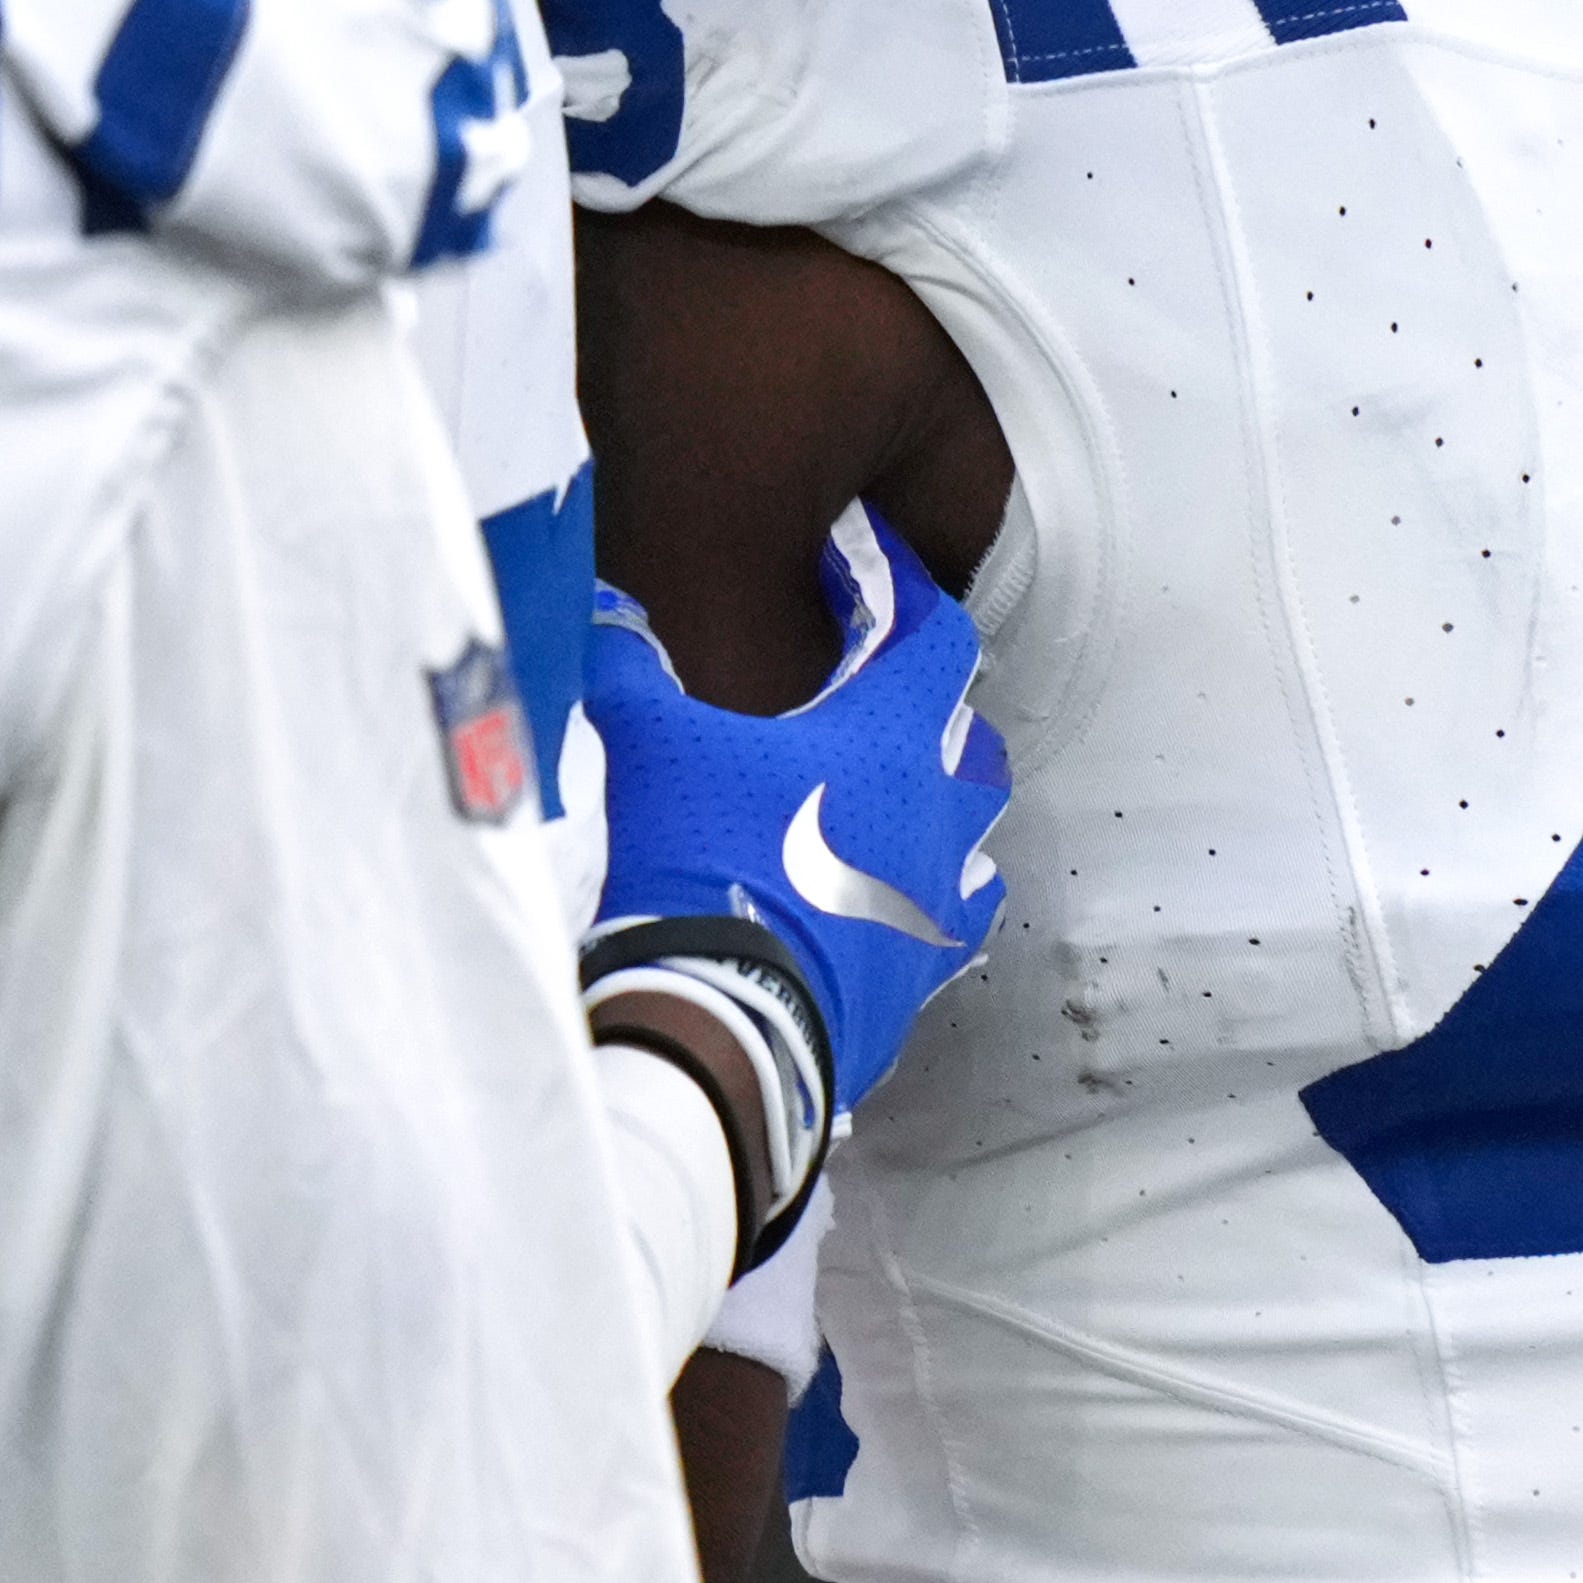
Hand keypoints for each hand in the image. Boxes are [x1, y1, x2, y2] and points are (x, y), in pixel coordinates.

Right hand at [578, 516, 1010, 1218]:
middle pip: (975, 744)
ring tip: (884, 809)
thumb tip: (607, 609)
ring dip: (939, 814)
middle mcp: (936, 814)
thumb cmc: (700, 859)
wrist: (722, 1014)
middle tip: (880, 708)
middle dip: (940, 717)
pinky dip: (923, 905)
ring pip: (974, 838)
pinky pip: (948, 928)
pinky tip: (883, 905)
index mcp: (888, 740)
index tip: (871, 568)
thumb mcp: (649, 744)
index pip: (936, 636)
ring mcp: (938, 902)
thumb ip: (632, 667)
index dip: (907, 591)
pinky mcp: (919, 977)